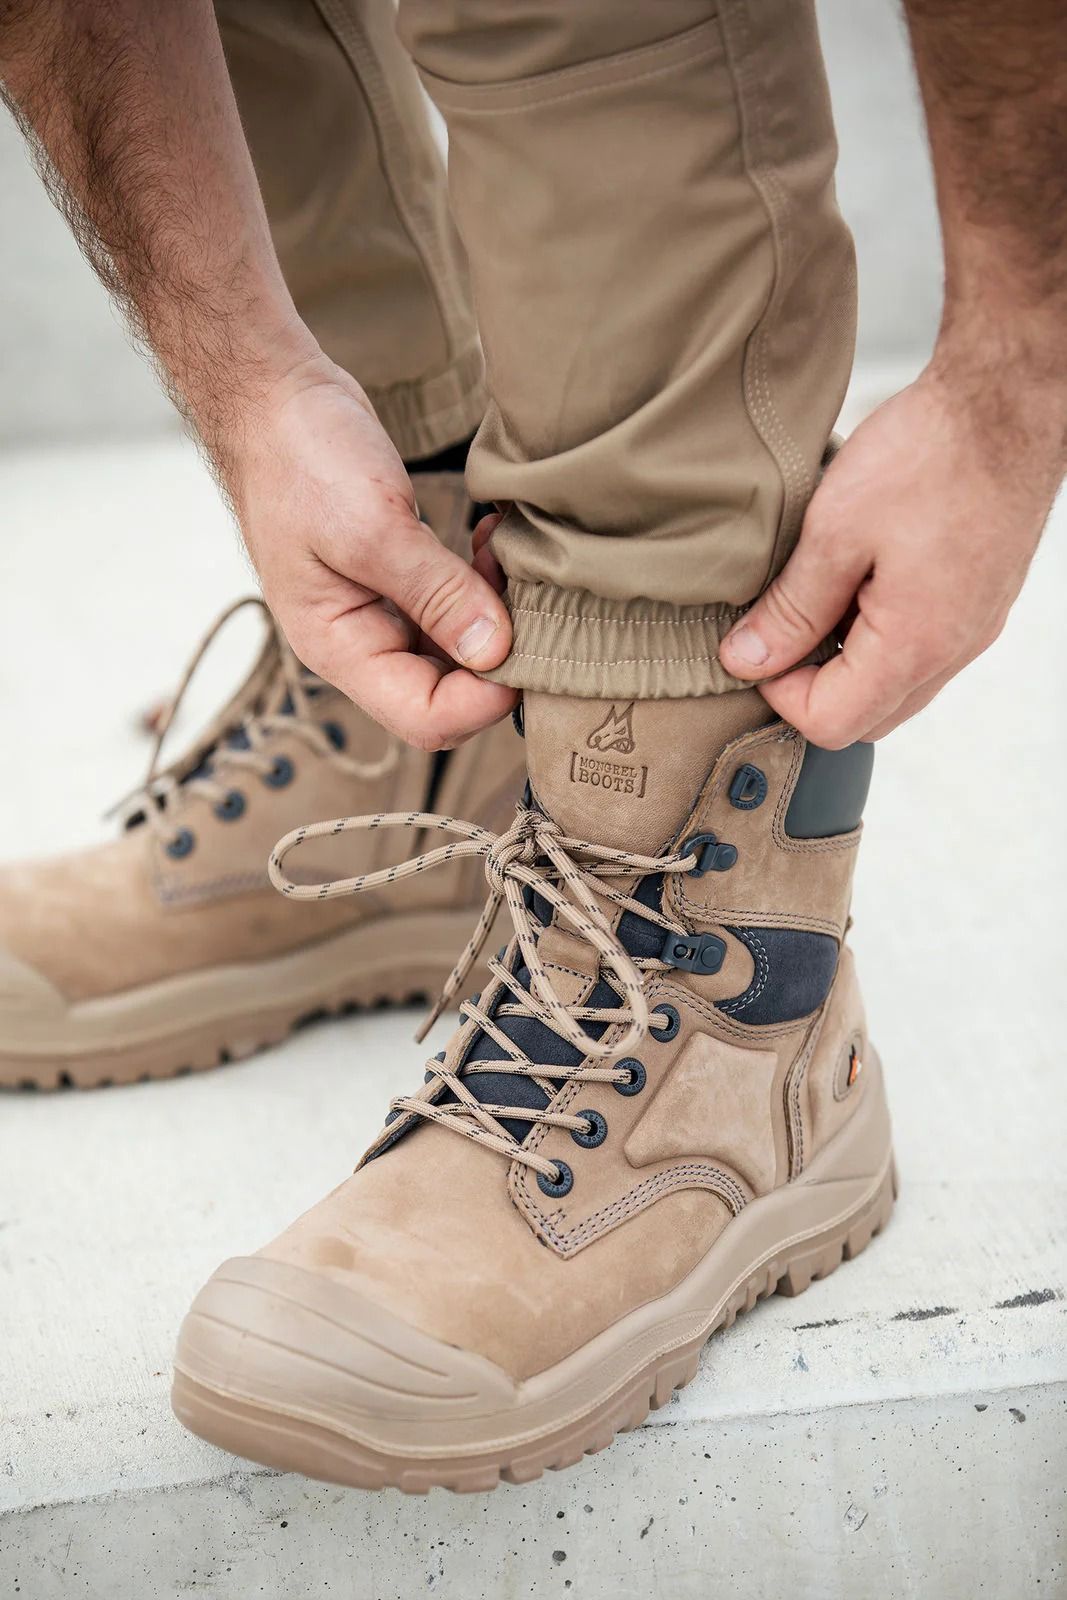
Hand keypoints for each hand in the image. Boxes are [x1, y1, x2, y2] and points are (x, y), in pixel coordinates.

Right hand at [231, 354, 515, 747]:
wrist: (272, 396)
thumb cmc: (301, 456)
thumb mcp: (374, 526)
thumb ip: (437, 594)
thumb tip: (496, 653)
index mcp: (339, 648)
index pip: (426, 719)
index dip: (485, 700)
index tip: (526, 644)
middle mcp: (359, 643)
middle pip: (447, 694)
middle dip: (498, 654)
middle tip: (522, 592)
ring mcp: (377, 613)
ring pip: (457, 651)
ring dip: (495, 615)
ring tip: (504, 554)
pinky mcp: (397, 579)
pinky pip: (452, 608)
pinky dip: (482, 584)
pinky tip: (490, 542)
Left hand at [719, 360, 1063, 745]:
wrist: (1007, 402)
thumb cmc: (928, 455)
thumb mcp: (835, 530)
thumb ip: (790, 608)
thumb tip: (746, 660)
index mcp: (915, 645)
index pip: (831, 724)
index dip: (779, 693)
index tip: (757, 644)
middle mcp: (953, 651)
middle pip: (866, 718)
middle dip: (811, 688)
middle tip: (780, 628)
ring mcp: (973, 629)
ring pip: (896, 688)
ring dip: (846, 663)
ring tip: (819, 597)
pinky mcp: (980, 603)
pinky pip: (922, 652)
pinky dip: (880, 638)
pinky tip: (859, 581)